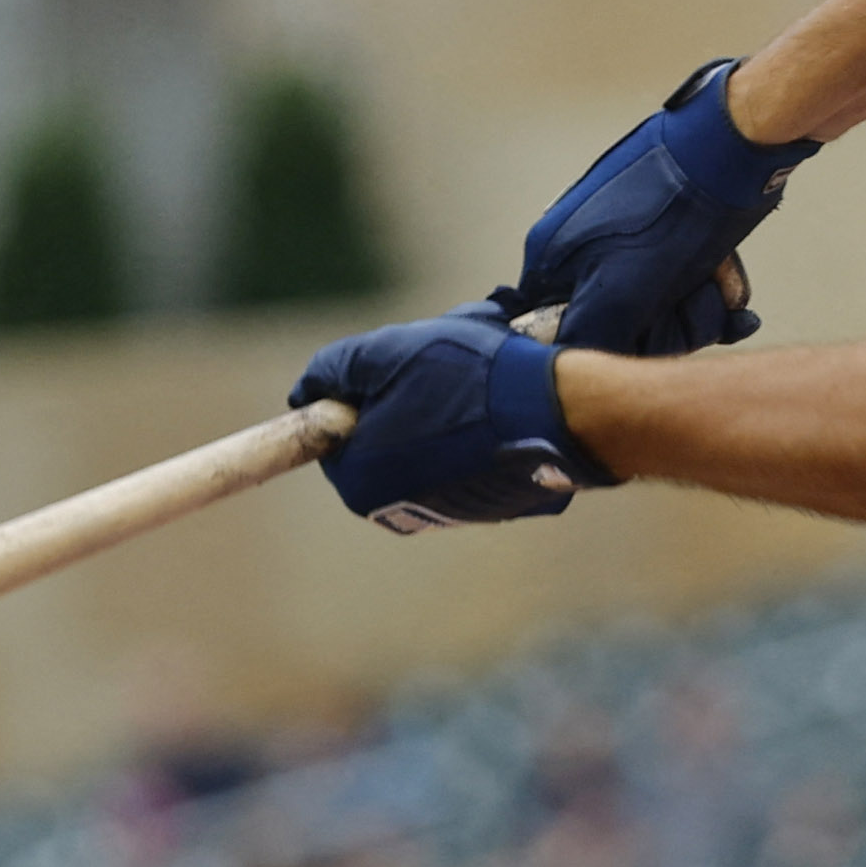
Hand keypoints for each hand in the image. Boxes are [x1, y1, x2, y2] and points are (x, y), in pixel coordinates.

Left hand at [292, 306, 615, 532]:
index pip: (337, 432)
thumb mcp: (386, 353)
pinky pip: (470, 459)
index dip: (358, 389)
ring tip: (477, 376)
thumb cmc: (466, 381)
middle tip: (436, 361)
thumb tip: (307, 390)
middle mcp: (401, 511)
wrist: (558, 414)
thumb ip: (336, 367)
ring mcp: (452, 512)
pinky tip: (503, 402)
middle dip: (404, 395)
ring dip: (442, 407)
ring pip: (428, 445)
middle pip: (384, 437)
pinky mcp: (495, 507)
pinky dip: (477, 429)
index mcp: (362, 482)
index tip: (389, 363)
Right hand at [505, 59, 820, 356]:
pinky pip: (684, 283)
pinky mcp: (664, 231)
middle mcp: (582, 247)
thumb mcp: (620, 290)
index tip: (648, 334)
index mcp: (552, 255)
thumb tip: (574, 363)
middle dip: (671, 324)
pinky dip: (712, 288)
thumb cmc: (674, 210)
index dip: (616, 342)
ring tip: (717, 278)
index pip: (566, 331)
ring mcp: (625, 237)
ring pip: (661, 307)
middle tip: (694, 298)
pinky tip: (728, 278)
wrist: (731, 146)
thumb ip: (589, 333)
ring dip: (699, 306)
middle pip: (621, 324)